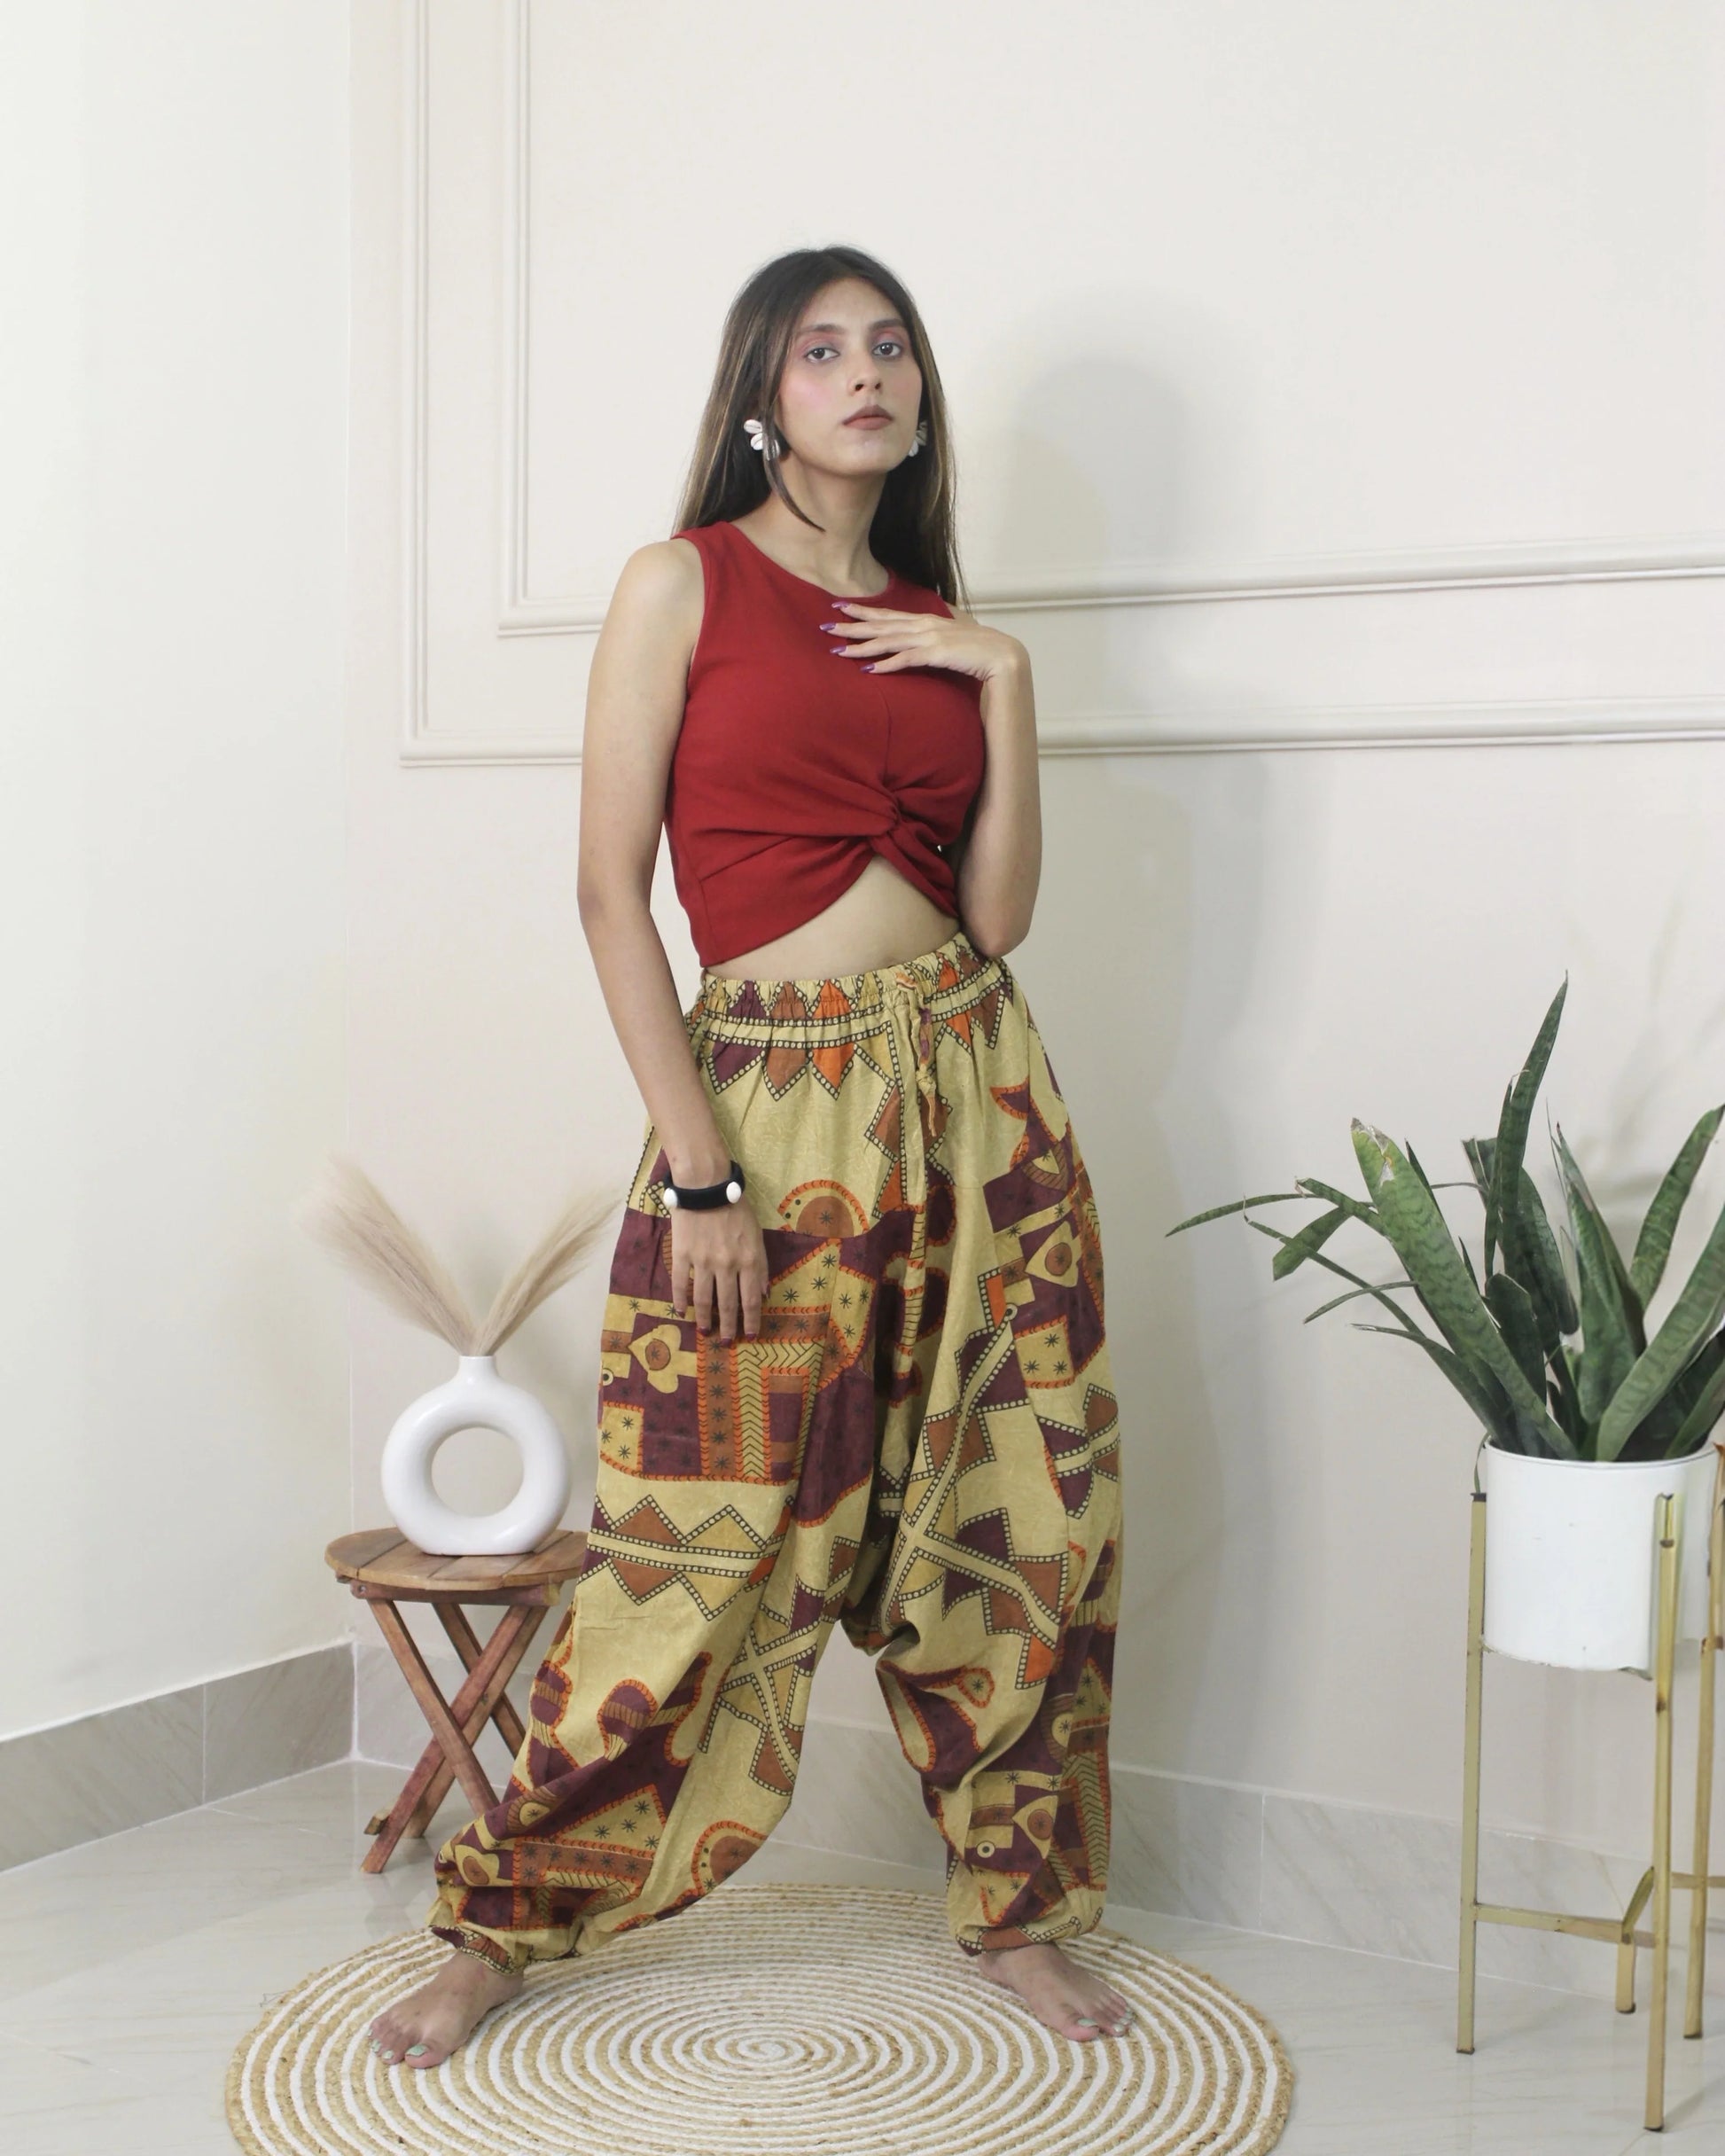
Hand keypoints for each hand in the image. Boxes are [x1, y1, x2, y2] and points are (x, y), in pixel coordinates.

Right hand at [669, 1201, 768, 1341]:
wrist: (706, 1185)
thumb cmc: (736, 1208)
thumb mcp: (757, 1235)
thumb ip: (760, 1265)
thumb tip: (764, 1292)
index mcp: (748, 1260)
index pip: (751, 1299)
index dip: (751, 1320)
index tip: (750, 1336)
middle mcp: (727, 1265)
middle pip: (728, 1304)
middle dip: (729, 1327)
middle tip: (727, 1342)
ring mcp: (702, 1261)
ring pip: (703, 1299)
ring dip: (704, 1319)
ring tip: (705, 1331)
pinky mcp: (682, 1255)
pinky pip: (680, 1284)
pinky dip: (680, 1300)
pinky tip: (681, 1312)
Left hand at [820, 602, 1023, 683]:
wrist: (1002, 655)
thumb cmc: (977, 650)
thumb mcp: (951, 639)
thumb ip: (934, 637)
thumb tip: (922, 642)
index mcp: (925, 621)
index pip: (888, 615)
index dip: (863, 611)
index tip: (840, 606)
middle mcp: (923, 626)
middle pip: (881, 625)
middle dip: (852, 625)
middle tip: (825, 626)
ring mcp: (929, 639)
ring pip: (887, 641)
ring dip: (862, 646)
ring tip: (839, 650)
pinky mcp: (936, 654)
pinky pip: (905, 659)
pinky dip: (887, 664)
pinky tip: (869, 670)